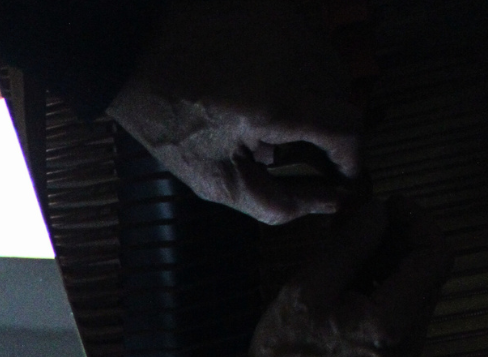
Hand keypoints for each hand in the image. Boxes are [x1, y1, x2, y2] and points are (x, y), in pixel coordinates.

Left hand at [109, 0, 360, 223]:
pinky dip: (307, 73)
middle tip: (313, 161)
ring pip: (334, 71)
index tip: (344, 179)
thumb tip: (327, 206)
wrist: (134, 53)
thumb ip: (275, 201)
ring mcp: (289, 24)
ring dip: (322, 104)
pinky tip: (273, 91)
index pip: (349, 130)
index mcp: (278, 104)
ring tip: (284, 126)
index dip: (353, 160)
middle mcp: (293, 55)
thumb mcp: (215, 179)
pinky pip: (315, 45)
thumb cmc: (168, 120)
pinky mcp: (281, 7)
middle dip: (336, 135)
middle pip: (347, 100)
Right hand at [243, 196, 453, 356]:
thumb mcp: (307, 289)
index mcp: (392, 322)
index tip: (388, 204)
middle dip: (402, 240)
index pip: (435, 255)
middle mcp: (409, 341)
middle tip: (364, 223)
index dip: (418, 220)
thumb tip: (377, 211)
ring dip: (393, 263)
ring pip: (415, 293)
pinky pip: (401, 315)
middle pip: (428, 273)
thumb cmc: (283, 356)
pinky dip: (385, 288)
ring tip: (352, 252)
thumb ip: (349, 245)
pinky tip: (352, 284)